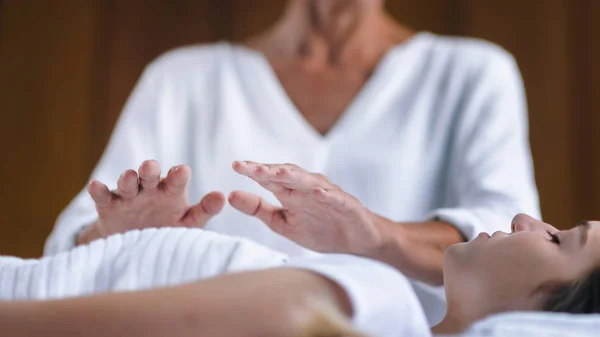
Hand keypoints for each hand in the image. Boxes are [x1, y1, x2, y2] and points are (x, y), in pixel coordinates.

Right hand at [81, 160, 224, 243]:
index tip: (183, 171)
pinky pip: (103, 197)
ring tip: (129, 177)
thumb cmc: (169, 229)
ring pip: (127, 183)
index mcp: (172, 191)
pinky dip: (99, 190)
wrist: (137, 245)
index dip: (179, 175)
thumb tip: (222, 196)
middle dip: (150, 169)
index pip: (177, 179)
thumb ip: (204, 210)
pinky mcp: (109, 207)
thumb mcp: (188, 223)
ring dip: (127, 178)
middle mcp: (150, 189)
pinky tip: (95, 185)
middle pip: (150, 174)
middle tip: (151, 166)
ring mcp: (129, 196)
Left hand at [228, 161, 381, 254]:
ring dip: (293, 175)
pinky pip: (335, 197)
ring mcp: (327, 194)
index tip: (236, 166)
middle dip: (267, 170)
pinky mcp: (346, 204)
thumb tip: (230, 195)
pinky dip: (326, 193)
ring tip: (276, 172)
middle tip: (248, 167)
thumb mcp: (282, 222)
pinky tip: (317, 191)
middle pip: (285, 175)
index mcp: (290, 192)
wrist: (357, 241)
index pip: (269, 178)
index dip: (253, 172)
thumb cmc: (320, 229)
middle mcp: (307, 188)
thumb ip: (258, 209)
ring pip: (308, 181)